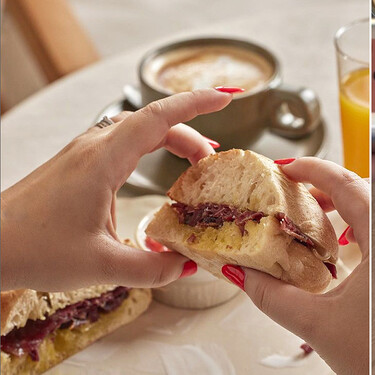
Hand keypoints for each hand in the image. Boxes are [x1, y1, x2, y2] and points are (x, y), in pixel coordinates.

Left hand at [1, 89, 231, 291]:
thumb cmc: (34, 249)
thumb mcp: (102, 264)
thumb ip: (152, 268)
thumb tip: (186, 264)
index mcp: (103, 160)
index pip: (159, 117)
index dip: (197, 103)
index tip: (225, 98)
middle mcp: (94, 147)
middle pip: (154, 123)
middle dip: (190, 135)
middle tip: (211, 163)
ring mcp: (84, 153)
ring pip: (137, 131)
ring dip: (169, 140)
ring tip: (192, 164)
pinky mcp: (78, 164)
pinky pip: (122, 143)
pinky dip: (148, 148)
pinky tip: (153, 169)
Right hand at [222, 158, 368, 374]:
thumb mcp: (317, 326)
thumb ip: (271, 297)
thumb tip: (238, 272)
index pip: (348, 186)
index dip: (313, 169)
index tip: (285, 166)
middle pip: (361, 189)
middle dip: (324, 183)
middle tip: (291, 188)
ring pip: (370, 206)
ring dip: (340, 201)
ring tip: (308, 210)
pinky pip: (374, 226)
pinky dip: (354, 220)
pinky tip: (336, 238)